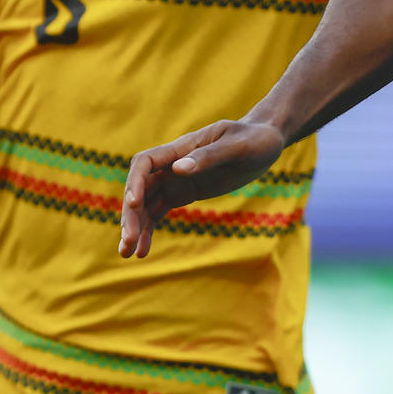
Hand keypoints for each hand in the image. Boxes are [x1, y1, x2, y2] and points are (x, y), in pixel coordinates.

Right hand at [118, 119, 286, 259]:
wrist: (265, 143)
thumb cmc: (254, 139)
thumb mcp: (237, 147)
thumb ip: (208, 157)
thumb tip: (177, 169)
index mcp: (182, 147)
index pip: (145, 162)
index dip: (135, 182)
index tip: (135, 204)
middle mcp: (172, 164)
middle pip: (140, 188)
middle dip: (131, 215)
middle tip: (127, 243)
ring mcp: (176, 179)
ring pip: (145, 203)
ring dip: (135, 226)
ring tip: (129, 254)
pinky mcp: (184, 192)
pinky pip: (159, 211)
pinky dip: (149, 229)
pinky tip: (143, 250)